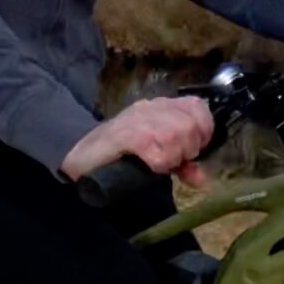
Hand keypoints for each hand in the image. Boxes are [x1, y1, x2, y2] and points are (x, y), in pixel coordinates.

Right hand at [61, 95, 213, 187]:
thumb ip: (180, 163)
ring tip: (160, 164)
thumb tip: (201, 178)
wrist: (80, 156)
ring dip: (173, 157)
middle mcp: (150, 108)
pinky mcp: (124, 136)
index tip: (194, 150)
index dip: (203, 130)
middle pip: (190, 124)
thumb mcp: (157, 155)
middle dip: (189, 148)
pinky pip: (156, 150)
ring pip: (176, 135)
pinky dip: (159, 163)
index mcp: (159, 106)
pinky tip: (151, 167)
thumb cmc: (119, 155)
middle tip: (174, 161)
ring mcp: (136, 120)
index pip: (196, 106)